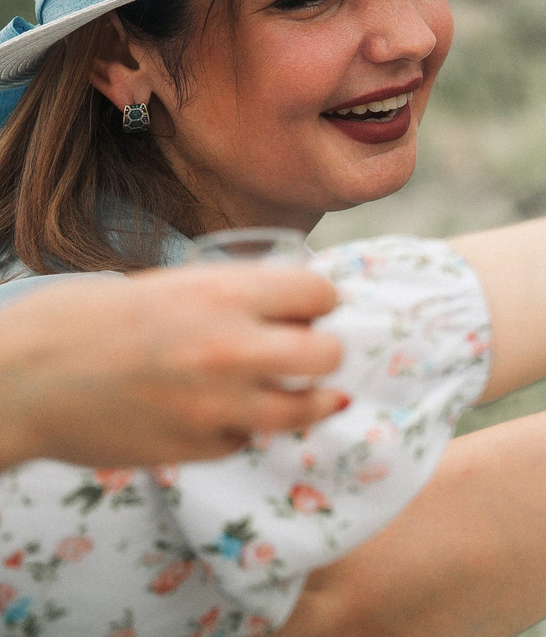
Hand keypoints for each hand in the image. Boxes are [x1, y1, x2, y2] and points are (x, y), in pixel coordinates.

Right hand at [0, 268, 347, 468]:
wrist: (30, 376)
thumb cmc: (99, 320)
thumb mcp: (178, 285)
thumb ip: (239, 297)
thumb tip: (301, 311)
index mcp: (226, 295)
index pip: (321, 295)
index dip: (318, 303)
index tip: (308, 309)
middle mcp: (231, 349)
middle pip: (327, 355)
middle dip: (321, 352)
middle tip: (302, 351)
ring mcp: (217, 405)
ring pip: (302, 409)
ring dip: (301, 398)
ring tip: (290, 390)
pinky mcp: (197, 448)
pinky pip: (246, 439)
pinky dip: (240, 428)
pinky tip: (217, 414)